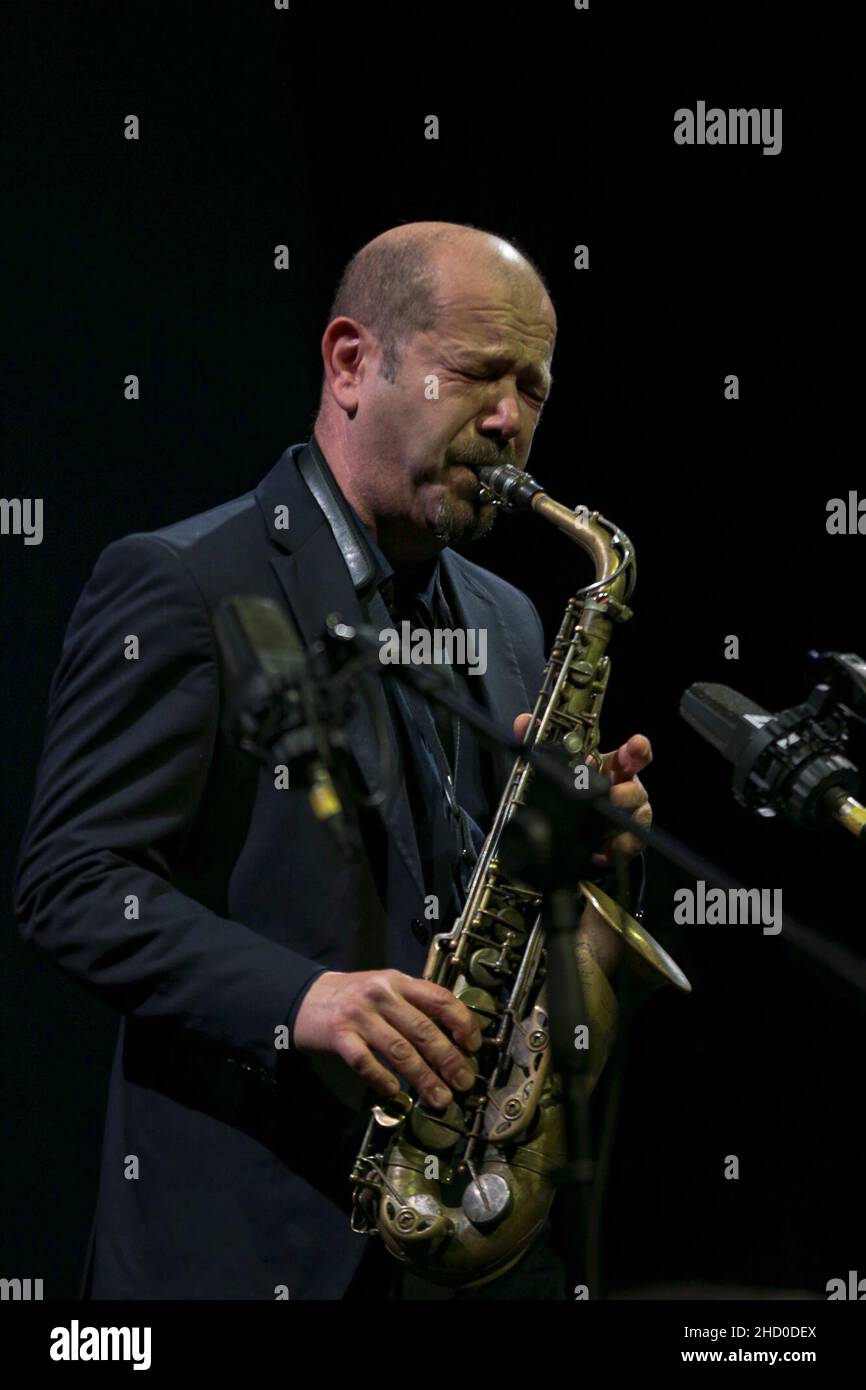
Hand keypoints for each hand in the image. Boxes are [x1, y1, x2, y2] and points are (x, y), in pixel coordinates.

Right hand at [292, 969, 482, 1107]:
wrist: (306, 997)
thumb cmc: (355, 997)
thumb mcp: (387, 989)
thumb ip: (415, 1005)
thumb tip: (454, 1038)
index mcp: (399, 982)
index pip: (439, 998)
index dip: (462, 1022)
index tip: (473, 1046)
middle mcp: (381, 995)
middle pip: (422, 1029)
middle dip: (448, 1059)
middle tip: (462, 1082)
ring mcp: (359, 1015)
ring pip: (399, 1049)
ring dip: (423, 1077)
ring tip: (439, 1098)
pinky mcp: (339, 1036)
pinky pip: (365, 1062)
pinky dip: (382, 1079)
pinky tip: (395, 1093)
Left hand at [513, 717, 652, 868]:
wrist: (577, 826)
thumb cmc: (578, 786)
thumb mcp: (561, 763)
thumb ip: (542, 740)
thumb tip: (524, 721)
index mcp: (614, 767)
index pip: (634, 754)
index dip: (638, 748)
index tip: (635, 745)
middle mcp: (627, 789)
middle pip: (637, 790)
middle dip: (627, 793)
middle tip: (612, 795)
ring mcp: (630, 817)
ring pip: (638, 818)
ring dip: (623, 822)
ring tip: (605, 826)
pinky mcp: (626, 842)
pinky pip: (630, 846)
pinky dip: (617, 849)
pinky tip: (601, 851)